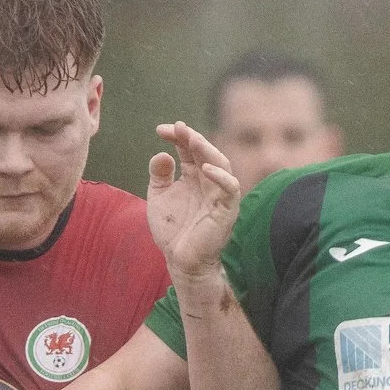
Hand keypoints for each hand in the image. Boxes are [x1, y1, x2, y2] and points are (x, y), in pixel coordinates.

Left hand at [147, 121, 242, 285]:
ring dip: (208, 150)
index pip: (189, 148)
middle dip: (192, 137)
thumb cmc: (172, 230)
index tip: (161, 130)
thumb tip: (163, 154)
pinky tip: (205, 169)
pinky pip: (231, 188)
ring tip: (193, 140)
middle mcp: (208, 181)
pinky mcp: (227, 209)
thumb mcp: (159, 197)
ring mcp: (219, 194)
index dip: (177, 136)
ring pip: (221, 164)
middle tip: (178, 128)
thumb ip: (159, 174)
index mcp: (193, 175)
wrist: (181, 261)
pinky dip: (221, 176)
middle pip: (206, 151)